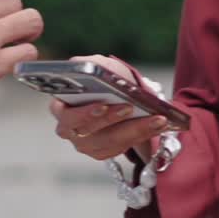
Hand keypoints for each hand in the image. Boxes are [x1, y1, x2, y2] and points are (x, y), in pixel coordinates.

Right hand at [49, 54, 167, 161]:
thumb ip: (91, 65)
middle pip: (89, 131)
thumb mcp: (98, 66)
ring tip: (157, 118)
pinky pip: (122, 148)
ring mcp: (85, 144)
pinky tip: (158, 124)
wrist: (119, 94)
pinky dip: (142, 135)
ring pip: (110, 142)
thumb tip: (90, 68)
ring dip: (136, 129)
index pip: (66, 114)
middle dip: (113, 119)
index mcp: (60, 106)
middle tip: (131, 108)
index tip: (102, 105)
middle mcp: (69, 130)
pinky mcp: (102, 152)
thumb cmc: (104, 79)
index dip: (84, 113)